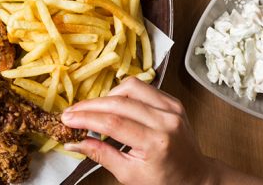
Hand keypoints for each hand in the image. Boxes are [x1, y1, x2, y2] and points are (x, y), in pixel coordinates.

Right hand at [60, 77, 262, 184]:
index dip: (86, 118)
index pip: (113, 123)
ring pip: (129, 87)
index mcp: (157, 143)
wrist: (195, 175)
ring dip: (106, 96)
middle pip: (118, 102)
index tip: (67, 119)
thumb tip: (73, 141)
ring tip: (93, 110)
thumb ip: (100, 155)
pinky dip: (122, 93)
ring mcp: (171, 108)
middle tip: (71, 112)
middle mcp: (166, 121)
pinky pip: (142, 87)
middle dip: (89, 106)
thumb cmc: (163, 180)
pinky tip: (113, 104)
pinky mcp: (172, 101)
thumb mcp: (129, 175)